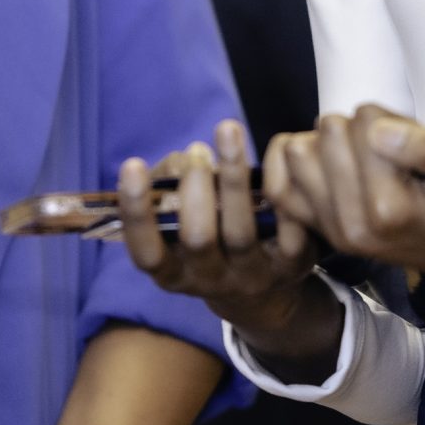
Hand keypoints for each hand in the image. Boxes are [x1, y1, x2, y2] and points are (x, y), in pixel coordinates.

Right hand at [118, 120, 322, 336]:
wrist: (263, 293)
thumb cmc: (209, 240)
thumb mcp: (182, 226)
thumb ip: (172, 193)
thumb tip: (181, 162)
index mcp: (173, 273)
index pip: (147, 253)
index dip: (137, 212)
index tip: (132, 164)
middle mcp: (210, 280)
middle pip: (198, 239)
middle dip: (194, 188)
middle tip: (196, 151)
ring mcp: (252, 277)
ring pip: (241, 231)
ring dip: (232, 177)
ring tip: (227, 131)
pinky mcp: (292, 267)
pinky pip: (287, 231)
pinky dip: (280, 196)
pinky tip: (275, 163)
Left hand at [275, 104, 424, 311]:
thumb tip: (378, 130)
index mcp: (389, 209)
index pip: (363, 122)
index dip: (392, 120)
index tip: (417, 142)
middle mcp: (351, 225)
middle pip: (329, 131)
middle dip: (361, 130)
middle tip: (396, 151)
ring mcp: (331, 230)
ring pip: (299, 151)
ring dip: (330, 144)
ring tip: (367, 158)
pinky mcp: (319, 230)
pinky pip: (278, 185)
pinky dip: (297, 165)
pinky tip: (329, 163)